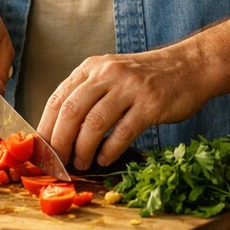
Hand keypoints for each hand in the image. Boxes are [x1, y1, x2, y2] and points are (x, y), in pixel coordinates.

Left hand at [37, 46, 208, 171]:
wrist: (189, 66)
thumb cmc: (146, 78)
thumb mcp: (111, 76)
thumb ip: (87, 96)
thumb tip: (58, 132)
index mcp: (92, 68)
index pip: (57, 98)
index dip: (45, 127)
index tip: (40, 150)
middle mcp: (108, 73)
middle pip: (71, 111)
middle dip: (59, 142)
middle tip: (57, 162)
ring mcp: (130, 88)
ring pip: (94, 122)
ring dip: (83, 149)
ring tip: (80, 163)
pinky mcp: (151, 104)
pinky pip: (123, 131)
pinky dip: (110, 150)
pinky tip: (104, 159)